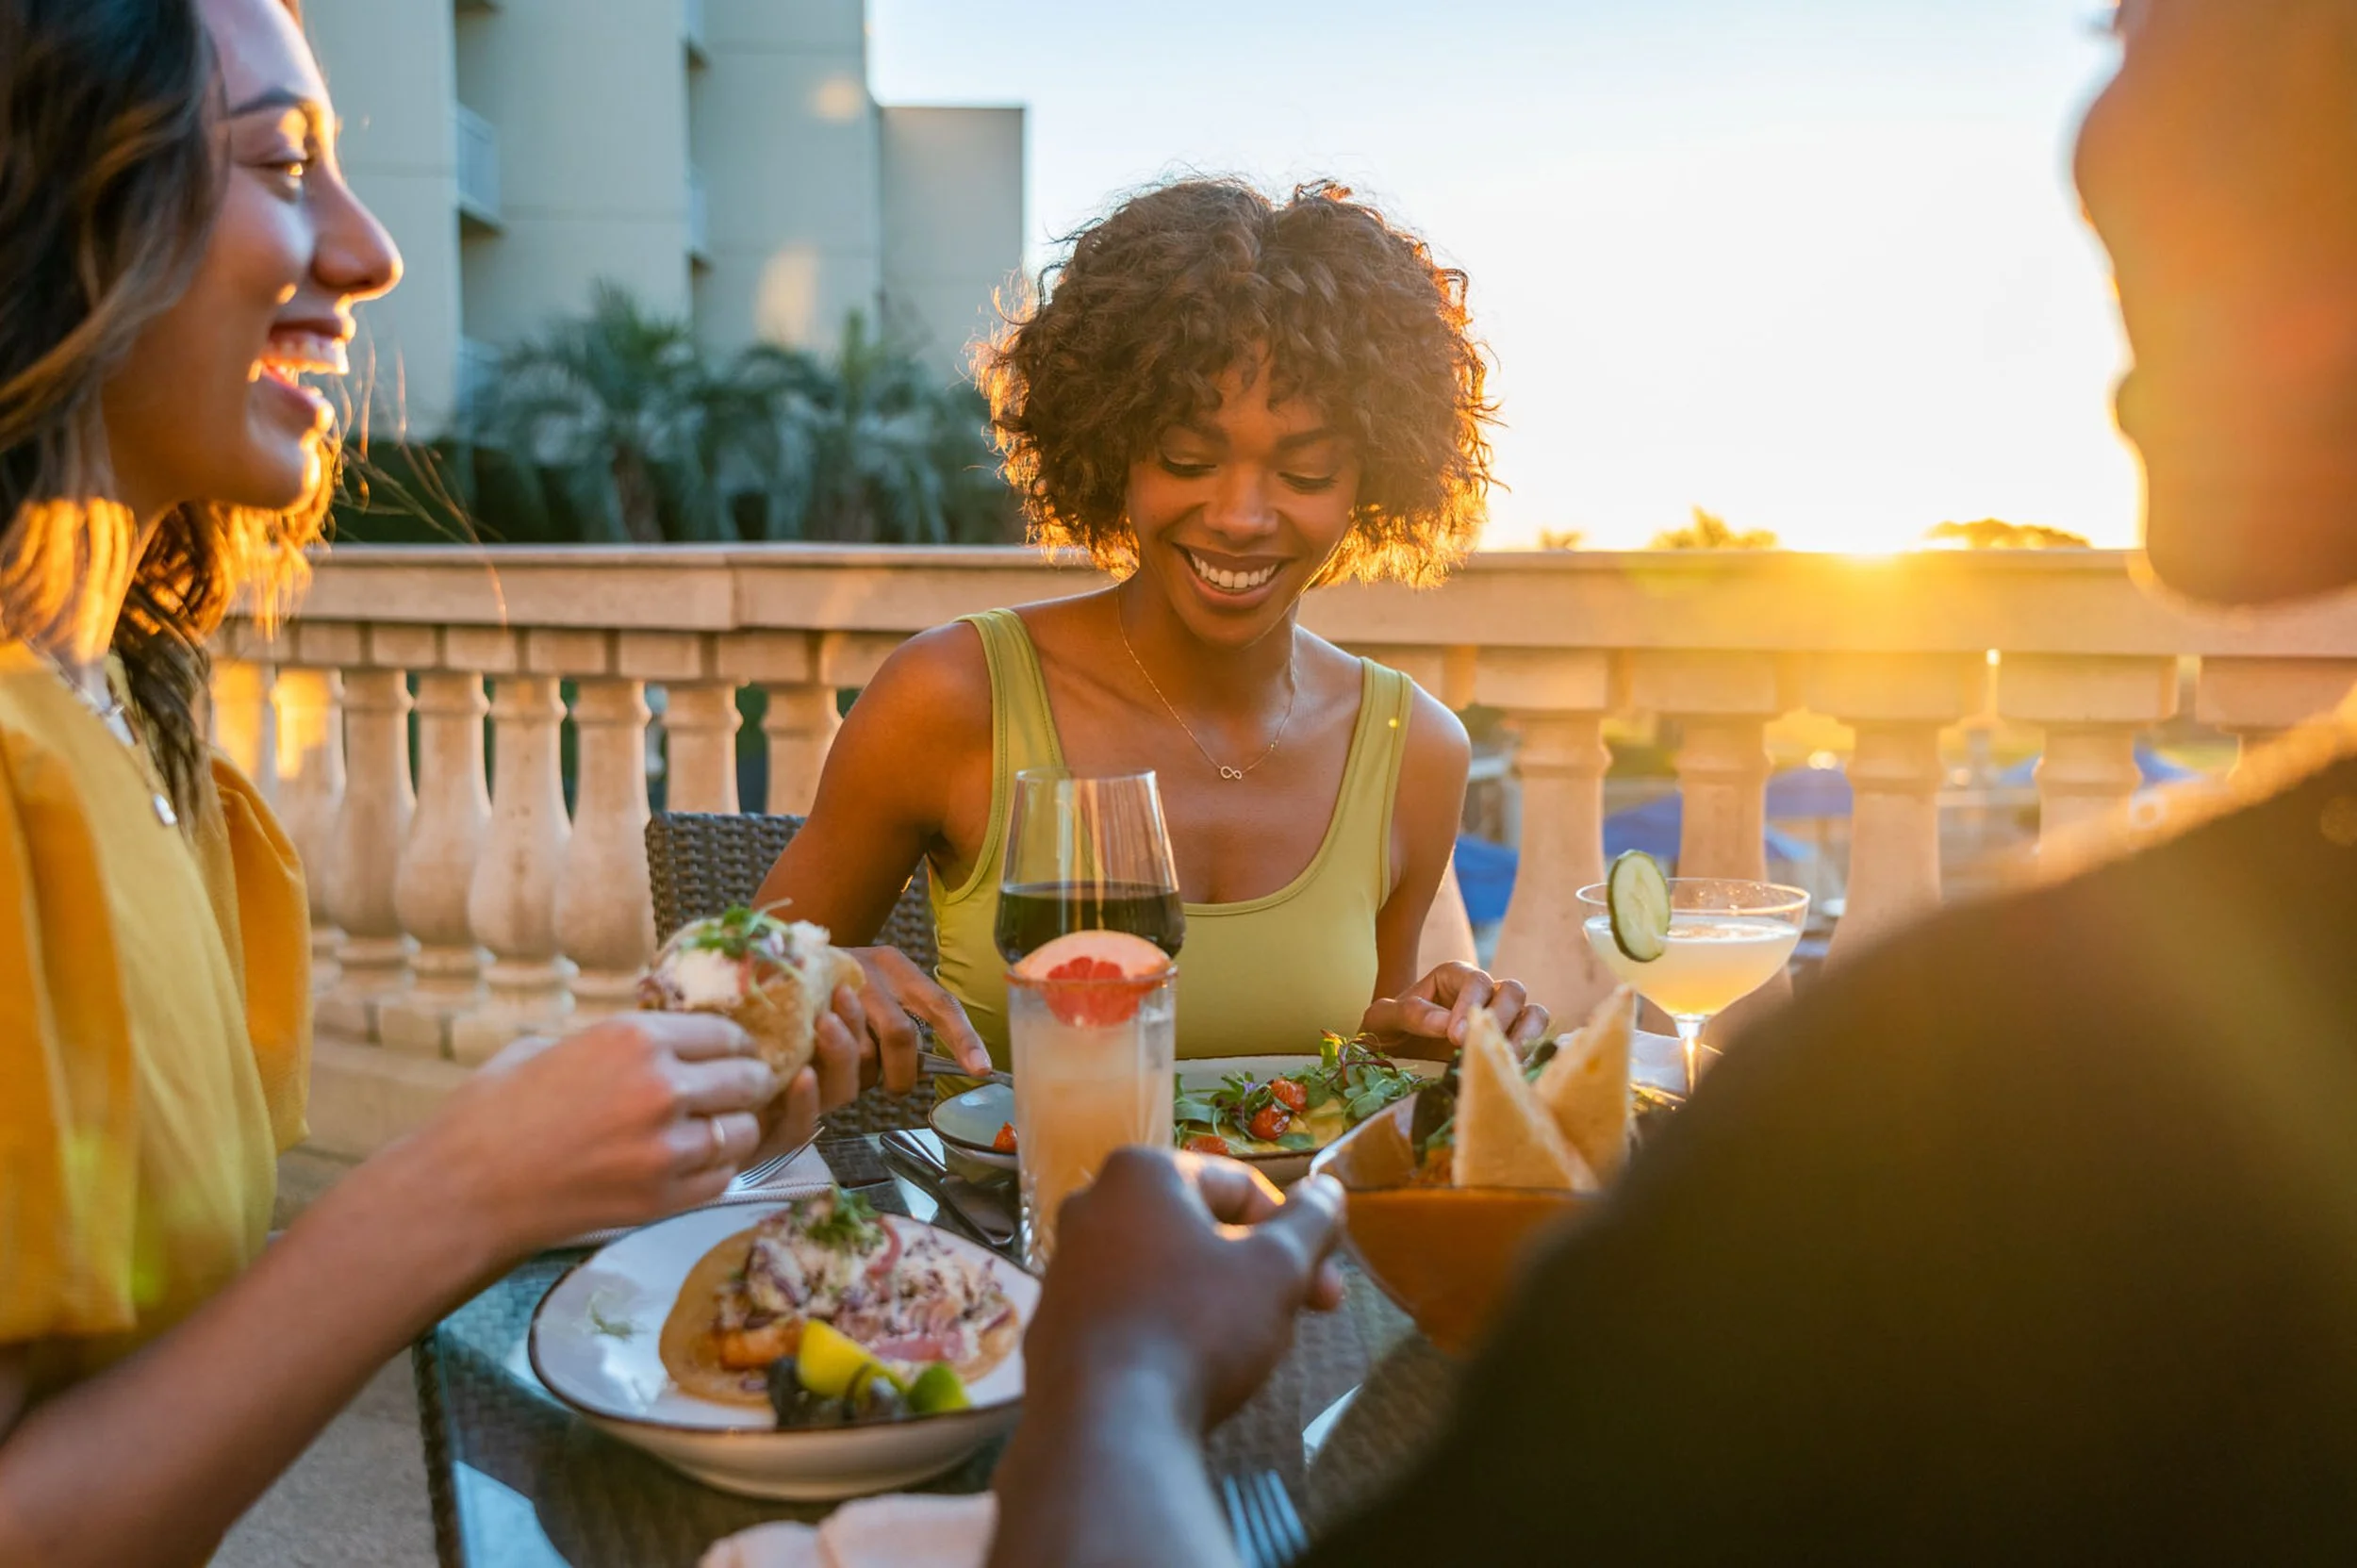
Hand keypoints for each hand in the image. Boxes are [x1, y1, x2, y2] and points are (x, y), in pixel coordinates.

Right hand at [424, 1012, 778, 1256]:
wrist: (465, 1187)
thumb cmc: (494, 1109)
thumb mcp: (555, 1045)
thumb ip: (617, 1043)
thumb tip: (660, 1041)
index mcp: (634, 1037)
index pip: (725, 1033)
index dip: (732, 1045)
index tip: (732, 1053)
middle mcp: (662, 1086)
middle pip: (746, 1079)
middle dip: (744, 1084)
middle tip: (732, 1092)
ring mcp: (667, 1147)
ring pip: (743, 1132)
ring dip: (731, 1130)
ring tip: (709, 1131)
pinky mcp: (663, 1198)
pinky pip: (721, 1178)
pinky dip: (713, 1170)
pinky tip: (688, 1165)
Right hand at [813, 946, 992, 1104]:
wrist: (777, 959)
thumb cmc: (839, 984)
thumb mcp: (876, 986)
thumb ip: (901, 1020)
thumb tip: (925, 1070)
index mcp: (895, 966)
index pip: (939, 1002)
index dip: (962, 1037)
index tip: (981, 1068)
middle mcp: (869, 969)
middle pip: (900, 1035)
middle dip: (901, 1072)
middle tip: (896, 1084)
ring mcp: (832, 987)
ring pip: (861, 1052)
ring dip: (862, 1073)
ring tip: (853, 1066)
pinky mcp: (803, 1006)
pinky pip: (826, 1056)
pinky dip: (832, 1071)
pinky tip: (826, 1067)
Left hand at [1023, 1150, 1345, 1431]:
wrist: (1107, 1428)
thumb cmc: (1197, 1329)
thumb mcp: (1276, 1270)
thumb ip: (1310, 1222)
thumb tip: (1329, 1188)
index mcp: (1140, 1173)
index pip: (1240, 1186)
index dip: (1296, 1233)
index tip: (1326, 1284)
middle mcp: (1090, 1206)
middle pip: (1200, 1228)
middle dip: (1258, 1270)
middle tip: (1301, 1316)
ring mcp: (1063, 1267)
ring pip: (1165, 1270)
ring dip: (1217, 1299)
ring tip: (1249, 1348)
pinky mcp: (1053, 1324)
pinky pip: (1129, 1310)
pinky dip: (1168, 1327)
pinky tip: (1193, 1369)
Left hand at [1362, 962, 1550, 1058]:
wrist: (1396, 1055)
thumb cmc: (1390, 1030)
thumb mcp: (1383, 1019)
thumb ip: (1409, 1014)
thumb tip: (1445, 1024)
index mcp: (1454, 976)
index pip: (1476, 980)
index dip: (1471, 1005)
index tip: (1455, 1036)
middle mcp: (1485, 992)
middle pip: (1513, 992)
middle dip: (1503, 1019)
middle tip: (1481, 1048)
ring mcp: (1502, 1017)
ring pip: (1534, 1014)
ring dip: (1527, 1038)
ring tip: (1508, 1064)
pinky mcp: (1511, 1043)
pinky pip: (1537, 1043)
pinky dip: (1535, 1056)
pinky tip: (1519, 1074)